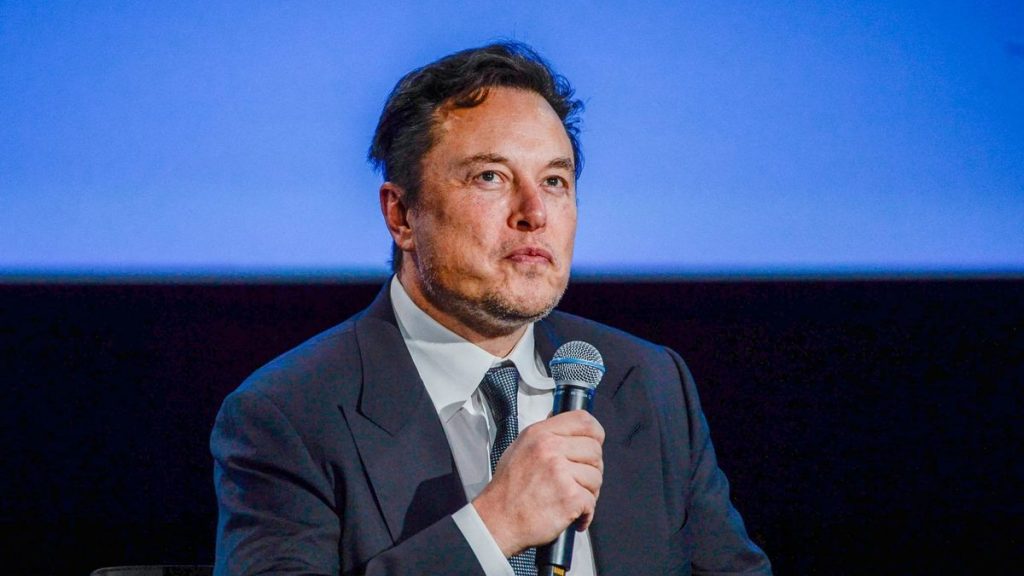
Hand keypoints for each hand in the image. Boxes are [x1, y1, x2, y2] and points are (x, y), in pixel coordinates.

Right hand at [472, 410, 604, 556]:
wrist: (497, 520)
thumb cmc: (508, 489)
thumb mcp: (520, 448)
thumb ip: (546, 436)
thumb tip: (569, 428)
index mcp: (540, 434)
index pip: (583, 420)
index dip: (595, 434)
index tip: (595, 444)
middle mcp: (550, 449)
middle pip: (595, 450)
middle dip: (591, 468)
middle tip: (579, 482)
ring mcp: (561, 472)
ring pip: (596, 477)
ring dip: (589, 492)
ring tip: (571, 499)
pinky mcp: (569, 496)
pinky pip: (592, 501)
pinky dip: (586, 512)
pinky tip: (573, 515)